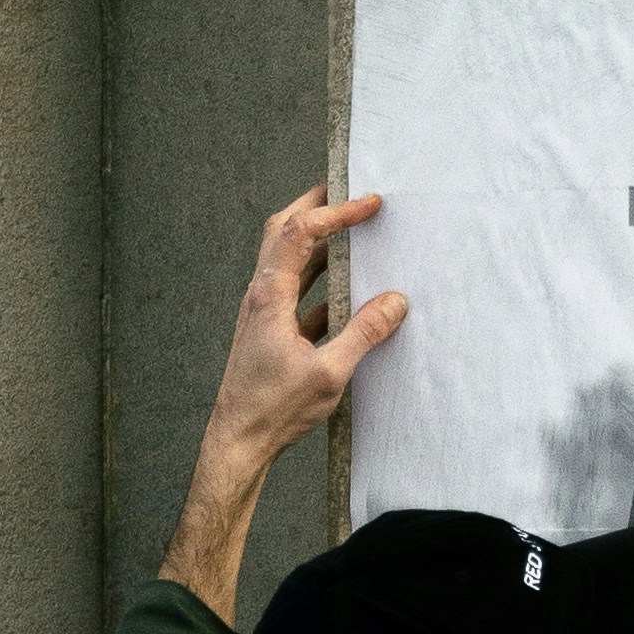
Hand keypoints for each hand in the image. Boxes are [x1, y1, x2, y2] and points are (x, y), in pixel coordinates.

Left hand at [157, 188, 408, 621]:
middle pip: (284, 231)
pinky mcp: (270, 330)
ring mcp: (263, 311)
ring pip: (290, 260)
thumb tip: (396, 301)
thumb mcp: (329, 373)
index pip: (302, 231)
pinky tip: (350, 295)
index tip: (370, 203)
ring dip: (320, 242)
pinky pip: (297, 292)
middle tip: (348, 192)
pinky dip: (322, 281)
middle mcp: (261, 294)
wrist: (237, 441)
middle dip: (316, 206)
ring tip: (354, 234)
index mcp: (270, 295)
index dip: (337, 211)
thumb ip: (364, 333)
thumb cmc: (274, 409)